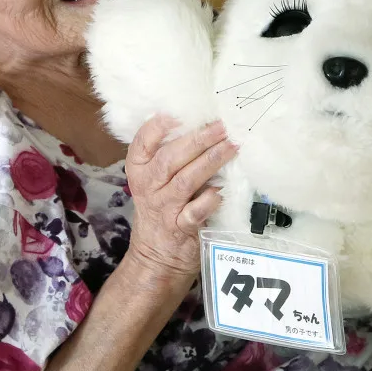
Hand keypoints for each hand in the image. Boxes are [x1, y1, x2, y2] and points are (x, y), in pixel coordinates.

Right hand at [125, 116, 236, 277]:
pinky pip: (195, 212)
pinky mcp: (181, 228)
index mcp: (139, 169)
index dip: (158, 127)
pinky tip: (222, 190)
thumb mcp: (154, 180)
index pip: (142, 143)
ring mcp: (164, 208)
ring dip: (211, 161)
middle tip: (222, 126)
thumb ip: (170, 155)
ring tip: (232, 147)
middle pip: (170, 158)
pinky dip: (210, 200)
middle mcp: (148, 186)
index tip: (177, 113)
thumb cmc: (161, 207)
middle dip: (198, 140)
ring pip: (186, 180)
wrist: (156, 256)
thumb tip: (205, 124)